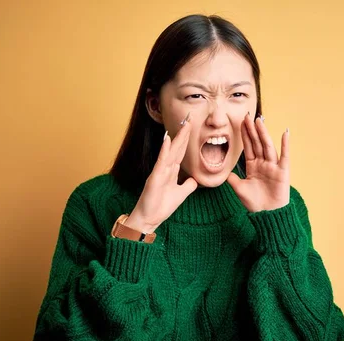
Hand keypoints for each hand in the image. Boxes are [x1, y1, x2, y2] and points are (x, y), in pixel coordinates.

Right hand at [126, 114, 196, 231]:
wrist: (149, 219)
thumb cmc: (160, 206)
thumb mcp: (180, 194)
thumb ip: (187, 185)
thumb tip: (194, 180)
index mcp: (170, 171)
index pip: (181, 152)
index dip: (187, 140)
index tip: (193, 127)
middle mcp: (165, 168)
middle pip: (176, 147)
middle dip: (184, 133)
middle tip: (190, 118)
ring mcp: (159, 171)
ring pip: (170, 151)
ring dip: (177, 137)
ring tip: (184, 124)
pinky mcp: (154, 177)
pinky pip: (161, 162)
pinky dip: (165, 150)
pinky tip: (168, 140)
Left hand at [227, 113, 289, 212]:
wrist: (267, 215)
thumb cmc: (255, 204)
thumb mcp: (239, 189)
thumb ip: (232, 179)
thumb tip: (224, 172)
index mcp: (253, 166)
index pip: (249, 147)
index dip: (245, 134)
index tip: (241, 122)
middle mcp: (263, 164)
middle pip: (257, 143)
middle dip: (252, 130)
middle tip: (248, 115)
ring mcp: (273, 167)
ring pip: (267, 146)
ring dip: (264, 133)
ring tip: (259, 120)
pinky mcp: (282, 172)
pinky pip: (284, 156)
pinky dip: (285, 144)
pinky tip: (285, 133)